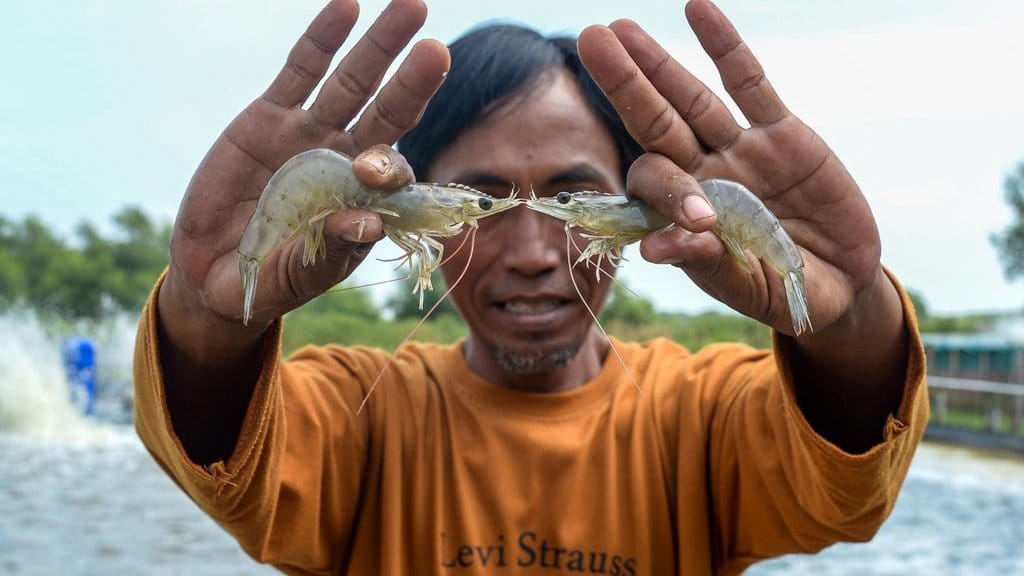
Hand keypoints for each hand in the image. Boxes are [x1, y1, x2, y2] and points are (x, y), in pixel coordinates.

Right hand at [161, 0, 447, 336]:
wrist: (216, 271)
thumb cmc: (271, 279)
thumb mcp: (297, 275)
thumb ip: (330, 251)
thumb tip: (369, 224)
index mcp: (364, 198)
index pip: (393, 170)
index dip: (389, 166)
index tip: (374, 173)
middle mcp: (345, 159)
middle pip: (388, 110)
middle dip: (411, 81)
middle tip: (436, 50)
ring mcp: (310, 133)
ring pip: (353, 80)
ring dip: (380, 45)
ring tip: (410, 7)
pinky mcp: (269, 117)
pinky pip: (301, 71)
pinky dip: (323, 40)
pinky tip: (346, 8)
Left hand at [577, 0, 887, 335]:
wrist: (843, 281)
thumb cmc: (787, 293)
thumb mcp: (752, 288)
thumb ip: (709, 264)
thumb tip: (655, 248)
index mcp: (685, 215)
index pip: (657, 186)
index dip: (667, 192)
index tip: (700, 220)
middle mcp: (703, 174)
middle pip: (655, 122)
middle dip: (624, 85)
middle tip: (590, 39)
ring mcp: (739, 149)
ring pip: (690, 97)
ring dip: (658, 63)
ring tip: (620, 28)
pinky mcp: (782, 132)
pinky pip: (748, 82)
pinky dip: (725, 47)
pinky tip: (699, 10)